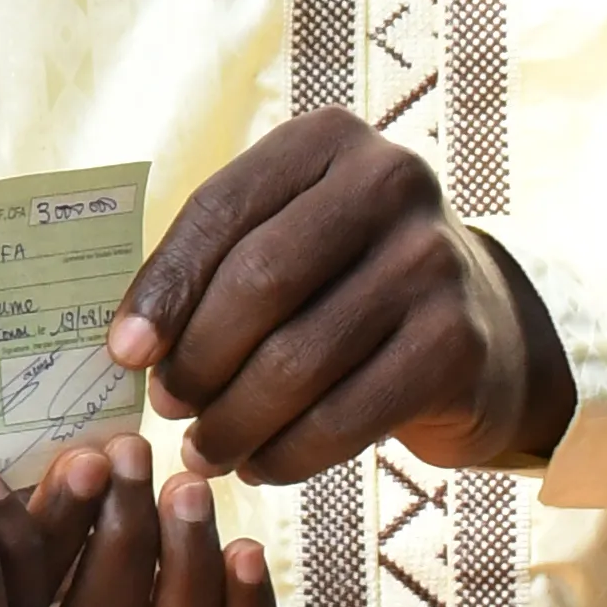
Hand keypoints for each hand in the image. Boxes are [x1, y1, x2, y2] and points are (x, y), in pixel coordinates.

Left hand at [114, 115, 574, 485]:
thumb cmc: (347, 282)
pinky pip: (345, 417)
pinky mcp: (458, 344)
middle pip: (258, 283)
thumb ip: (215, 266)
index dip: (163, 288)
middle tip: (168, 407)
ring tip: (204, 450)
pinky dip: (288, 454)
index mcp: (328, 140)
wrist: (484, 329)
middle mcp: (390, 182)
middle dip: (198, 358)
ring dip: (234, 421)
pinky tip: (259, 466)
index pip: (221, 210)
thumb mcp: (288, 240)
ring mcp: (433, 261)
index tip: (122, 353)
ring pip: (297, 360)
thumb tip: (127, 347)